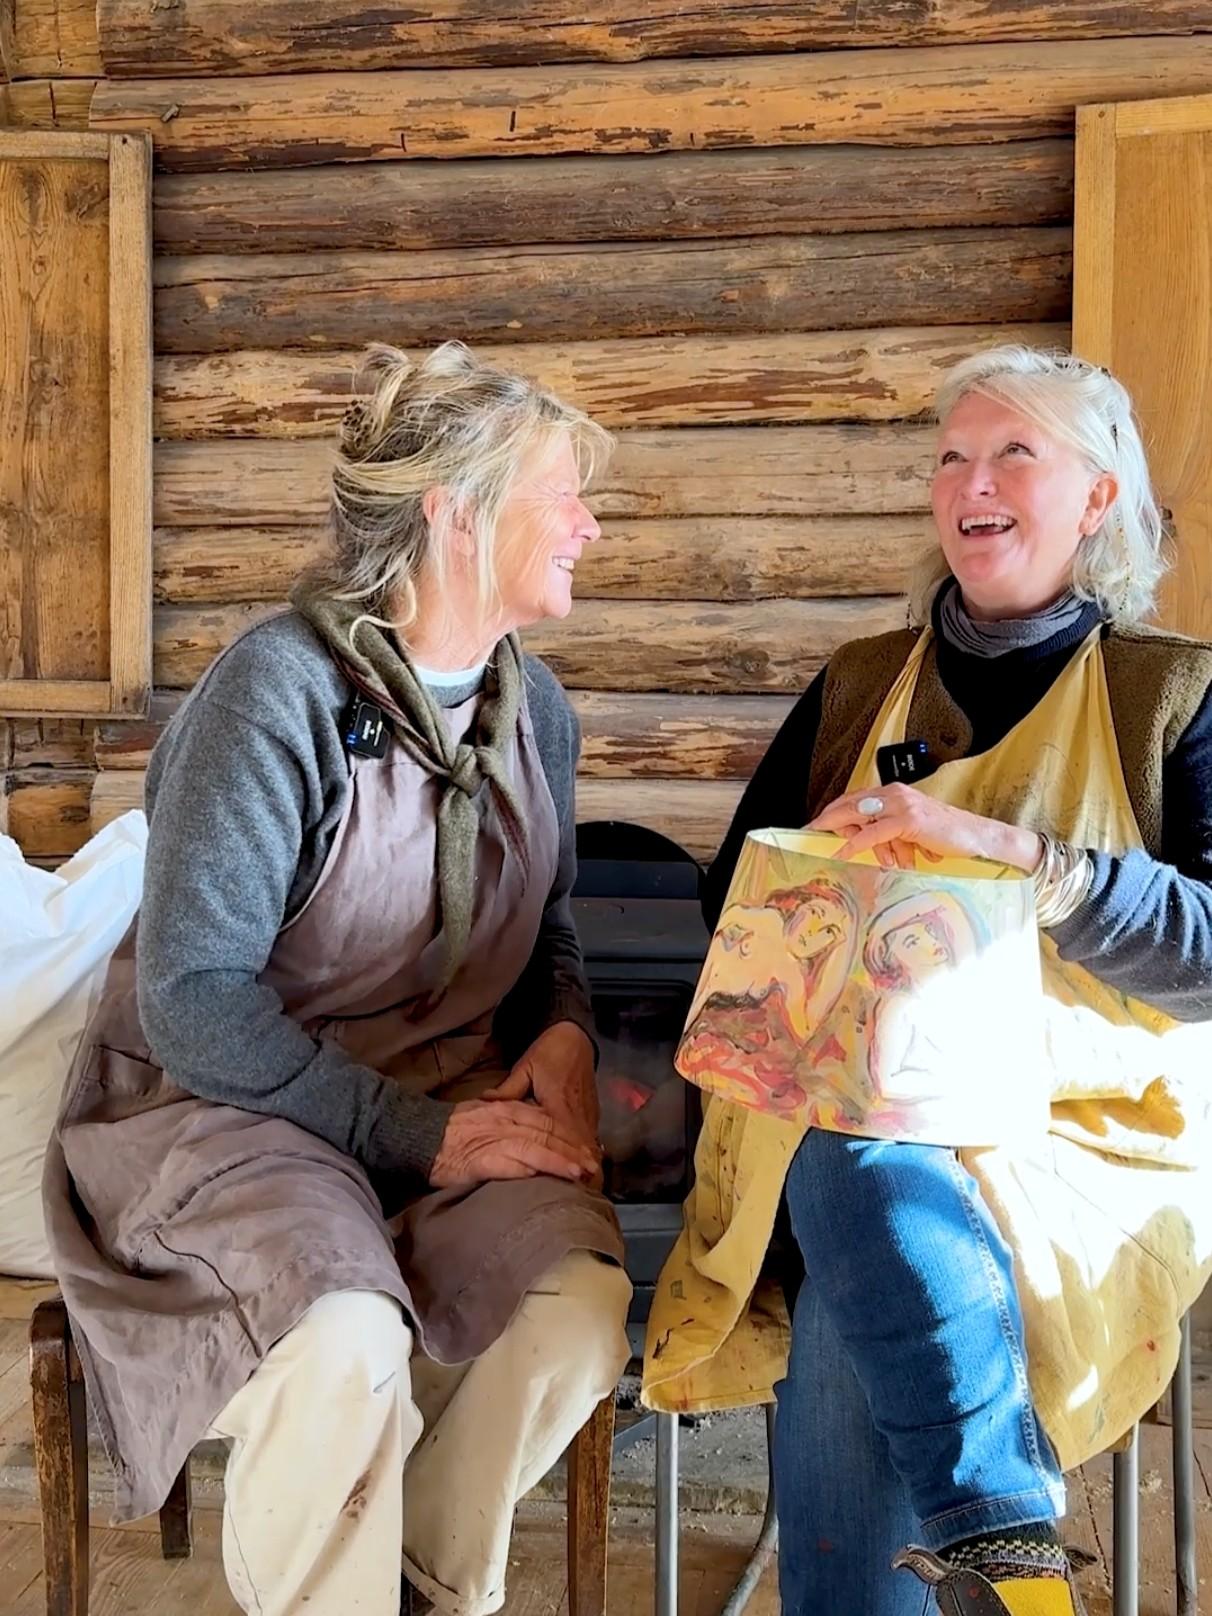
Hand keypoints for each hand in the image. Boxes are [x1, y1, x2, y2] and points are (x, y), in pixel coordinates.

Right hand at [430, 1096, 600, 1189]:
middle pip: (548, 1134)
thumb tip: (536, 1138)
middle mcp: (506, 1120)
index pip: (548, 1120)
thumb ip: (511, 1123)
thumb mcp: (486, 1115)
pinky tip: (548, 1176)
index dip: (570, 1136)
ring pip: (536, 1147)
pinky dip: (532, 1169)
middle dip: (573, 1150)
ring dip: (560, 1161)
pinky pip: (512, 1163)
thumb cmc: (453, 1131)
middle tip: (594, 1165)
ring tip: (579, 1173)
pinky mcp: (482, 1159)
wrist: (420, 1135)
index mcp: (508, 1109)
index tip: (588, 1149)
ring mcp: (494, 1139)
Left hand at [485, 1021, 602, 1183]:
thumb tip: (484, 1105)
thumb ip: (507, 1091)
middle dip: (582, 1174)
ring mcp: (587, 1114)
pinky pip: (591, 1139)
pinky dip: (589, 1155)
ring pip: (590, 1148)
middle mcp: (577, 1114)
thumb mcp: (525, 1068)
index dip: (565, 1163)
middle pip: (582, 1151)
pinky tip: (588, 1172)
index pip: (564, 1141)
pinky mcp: (592, 1113)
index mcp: (558, 1105)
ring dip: (587, 1168)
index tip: (566, 1184)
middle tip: (579, 1198)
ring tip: (585, 1192)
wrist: (575, 1038)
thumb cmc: (548, 1053)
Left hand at [807, 784, 1041, 872]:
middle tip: (807, 832)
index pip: (855, 798)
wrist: (978, 839)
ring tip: (828, 846)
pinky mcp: (908, 819)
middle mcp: (895, 793)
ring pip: (858, 815)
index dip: (834, 811)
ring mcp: (902, 804)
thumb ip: (888, 834)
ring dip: (841, 833)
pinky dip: (855, 843)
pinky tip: (842, 852)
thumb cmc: (946, 838)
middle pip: (850, 803)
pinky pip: (873, 833)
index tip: (815, 824)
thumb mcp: (911, 834)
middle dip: (827, 819)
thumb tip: (867, 846)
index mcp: (895, 793)